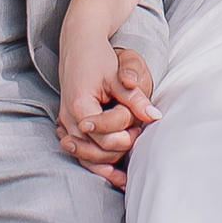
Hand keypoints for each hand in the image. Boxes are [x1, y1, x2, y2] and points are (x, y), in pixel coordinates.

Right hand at [57, 28, 158, 182]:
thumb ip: (135, 99)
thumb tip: (155, 117)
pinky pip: (80, 149)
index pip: (104, 136)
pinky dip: (94, 160)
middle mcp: (69, 118)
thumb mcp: (119, 76)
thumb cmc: (99, 57)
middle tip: (135, 144)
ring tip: (124, 178)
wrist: (78, 44)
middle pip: (93, 150)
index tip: (137, 132)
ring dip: (104, 164)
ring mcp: (66, 122)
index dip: (123, 138)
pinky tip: (111, 173)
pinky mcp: (68, 124)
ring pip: (84, 154)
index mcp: (80, 106)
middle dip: (116, 151)